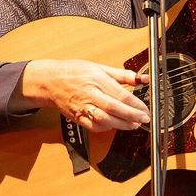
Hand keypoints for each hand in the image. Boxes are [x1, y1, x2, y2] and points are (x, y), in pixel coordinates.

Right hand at [12, 59, 149, 131]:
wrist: (51, 81)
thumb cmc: (74, 72)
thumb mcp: (100, 67)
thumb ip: (122, 75)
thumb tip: (141, 78)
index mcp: (97, 80)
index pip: (121, 95)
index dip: (135, 104)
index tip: (145, 109)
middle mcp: (90, 94)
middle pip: (114, 108)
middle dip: (132, 116)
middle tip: (144, 119)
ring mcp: (83, 107)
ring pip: (104, 120)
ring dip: (121, 125)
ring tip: (133, 125)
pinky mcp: (77, 117)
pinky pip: (93, 126)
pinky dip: (106, 128)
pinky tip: (115, 125)